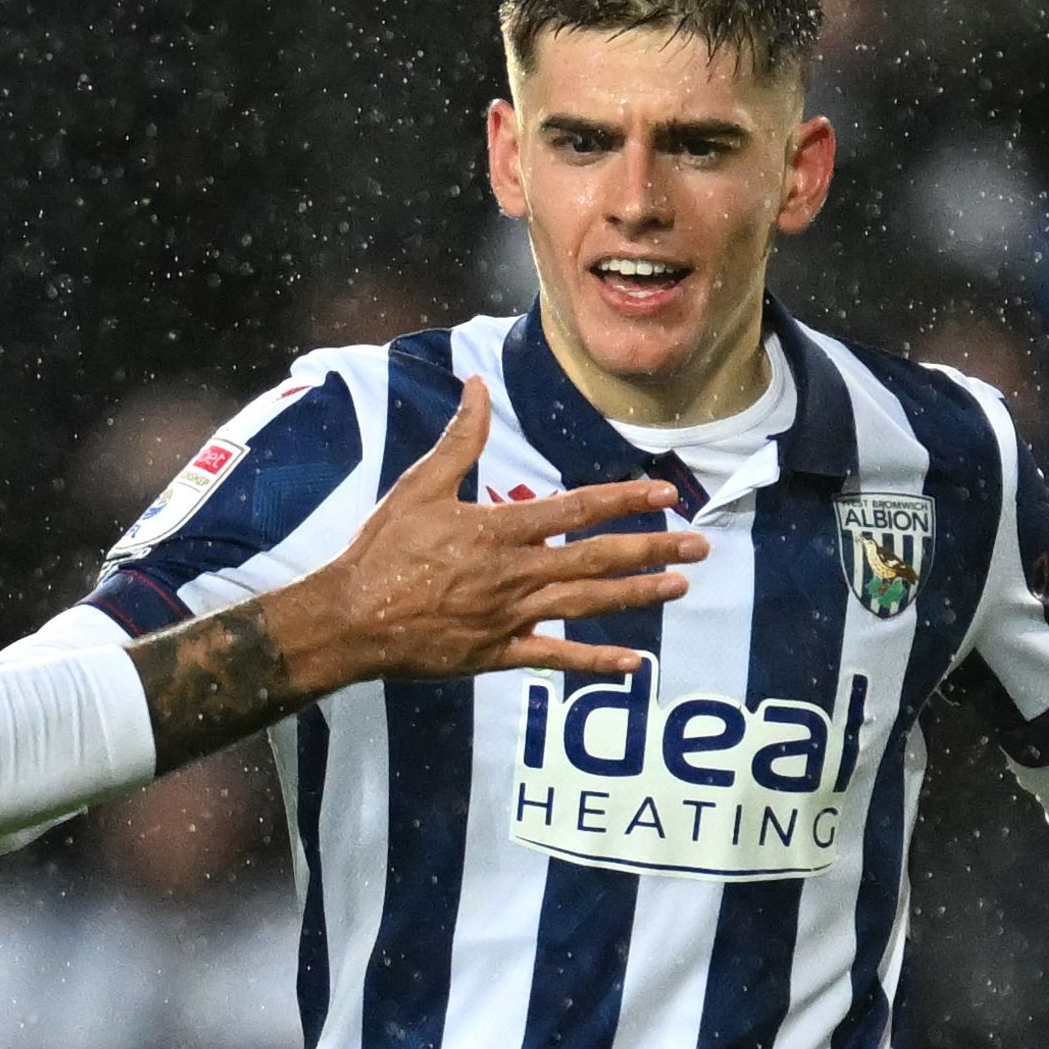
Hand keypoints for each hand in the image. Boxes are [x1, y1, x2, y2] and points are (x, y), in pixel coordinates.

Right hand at [274, 380, 700, 689]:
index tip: (665, 494)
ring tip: (679, 588)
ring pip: (587, 604)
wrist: (350, 618)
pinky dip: (595, 661)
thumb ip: (458, 438)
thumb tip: (477, 384)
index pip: (577, 509)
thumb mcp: (419, 486)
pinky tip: (634, 664)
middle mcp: (515, 572)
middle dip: (652, 549)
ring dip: (637, 595)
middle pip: (596, 557)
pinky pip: (555, 658)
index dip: (625, 500)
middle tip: (697, 547)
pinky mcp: (497, 653)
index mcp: (499, 528)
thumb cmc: (381, 549)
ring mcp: (510, 616)